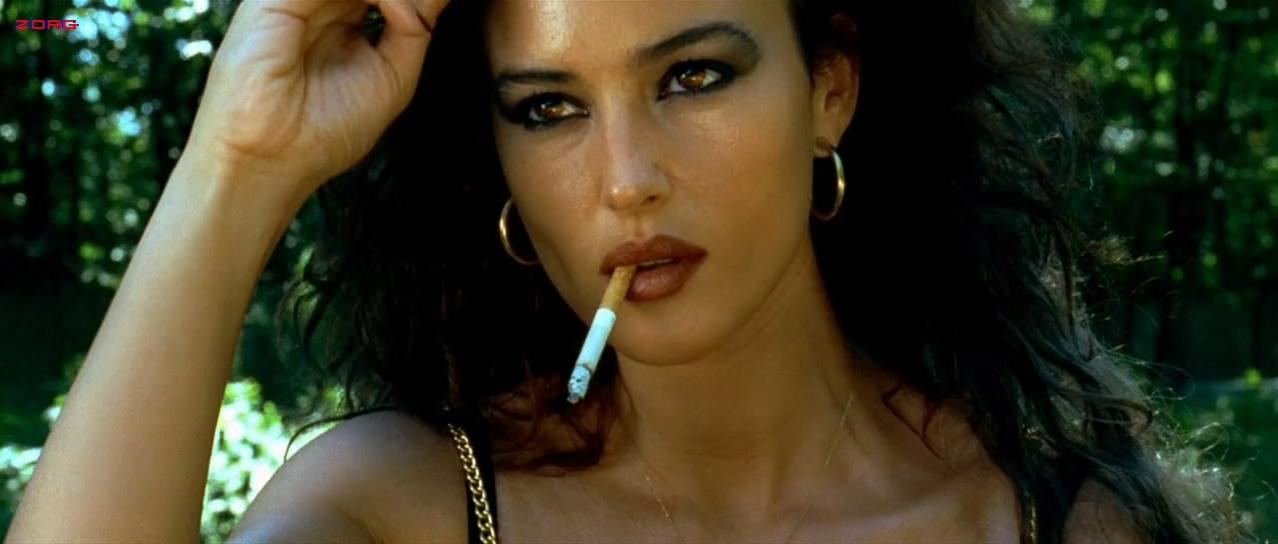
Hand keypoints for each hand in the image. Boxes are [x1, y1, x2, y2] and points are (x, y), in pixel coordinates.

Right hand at [185, 0, 448, 202]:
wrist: (272, 160)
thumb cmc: (326, 130)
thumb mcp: (393, 77)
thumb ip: (414, 29)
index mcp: (343, 16)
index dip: (422, 1)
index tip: (438, 15)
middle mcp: (319, 2)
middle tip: (432, 14)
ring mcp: (297, 0)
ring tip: (418, 19)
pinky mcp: (274, 1)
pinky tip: (399, 12)